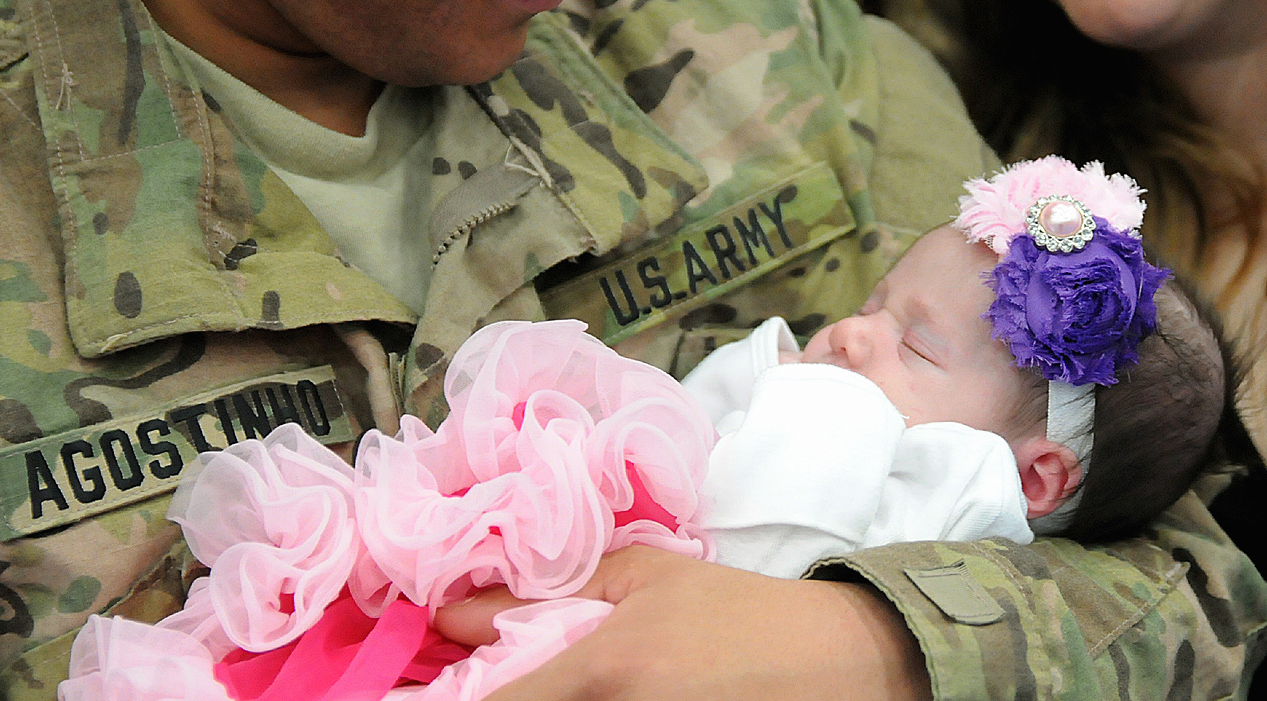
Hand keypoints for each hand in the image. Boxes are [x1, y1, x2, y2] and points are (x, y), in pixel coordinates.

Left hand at [433, 546, 931, 700]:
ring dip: (547, 695)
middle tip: (499, 676)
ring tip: (560, 676)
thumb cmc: (738, 612)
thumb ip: (553, 587)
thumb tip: (456, 608)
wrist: (835, 661)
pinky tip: (604, 692)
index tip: (431, 688)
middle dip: (503, 695)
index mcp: (603, 669)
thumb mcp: (649, 577)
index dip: (456, 700)